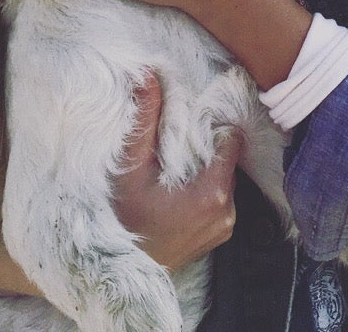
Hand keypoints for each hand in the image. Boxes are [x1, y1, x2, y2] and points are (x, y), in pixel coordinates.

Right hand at [111, 73, 239, 269]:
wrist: (116, 272)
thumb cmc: (122, 217)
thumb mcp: (131, 166)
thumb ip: (145, 120)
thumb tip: (150, 75)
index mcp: (212, 193)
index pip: (232, 141)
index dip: (215, 126)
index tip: (197, 121)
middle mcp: (226, 211)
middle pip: (228, 160)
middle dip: (208, 148)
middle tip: (182, 142)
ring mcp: (225, 226)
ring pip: (224, 178)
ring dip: (207, 170)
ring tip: (179, 166)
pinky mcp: (219, 235)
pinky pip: (221, 198)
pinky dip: (206, 188)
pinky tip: (183, 188)